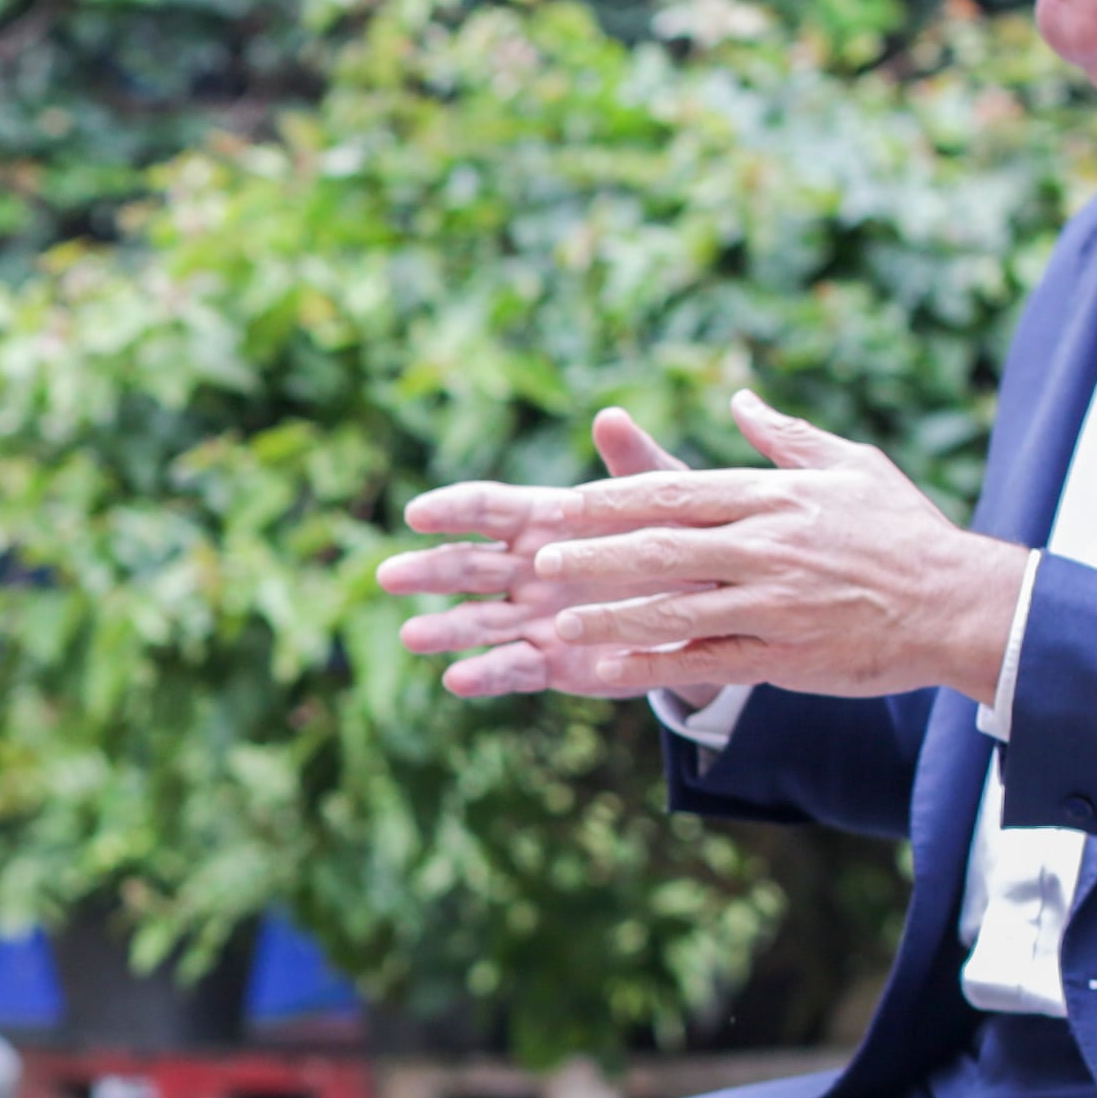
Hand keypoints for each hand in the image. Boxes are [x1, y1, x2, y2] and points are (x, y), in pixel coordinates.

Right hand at [377, 408, 721, 698]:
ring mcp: (533, 617)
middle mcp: (526, 569)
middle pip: (466, 566)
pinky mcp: (550, 663)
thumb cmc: (679, 538)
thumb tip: (611, 417)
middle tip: (389, 576)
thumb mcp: (667, 498)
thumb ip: (636, 463)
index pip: (487, 509)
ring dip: (444, 629)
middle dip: (428, 571)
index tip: (417, 514)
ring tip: (412, 636)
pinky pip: (513, 669)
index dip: (451, 510)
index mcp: (543, 519)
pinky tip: (455, 680)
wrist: (706, 609)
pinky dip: (486, 676)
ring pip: (477, 622)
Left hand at [396, 392, 1026, 702]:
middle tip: (535, 560)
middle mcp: (768, 546)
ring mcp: (774, 603)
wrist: (962, 604)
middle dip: (595, 554)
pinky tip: (608, 668)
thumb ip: (786, 437)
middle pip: (663, 546)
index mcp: (775, 497)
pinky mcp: (786, 654)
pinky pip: (708, 659)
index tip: (560, 503)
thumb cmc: (905, 532)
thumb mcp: (852, 465)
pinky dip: (656, 663)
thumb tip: (740, 398)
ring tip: (556, 619)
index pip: (678, 493)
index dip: (613, 500)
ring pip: (676, 606)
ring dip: (611, 612)